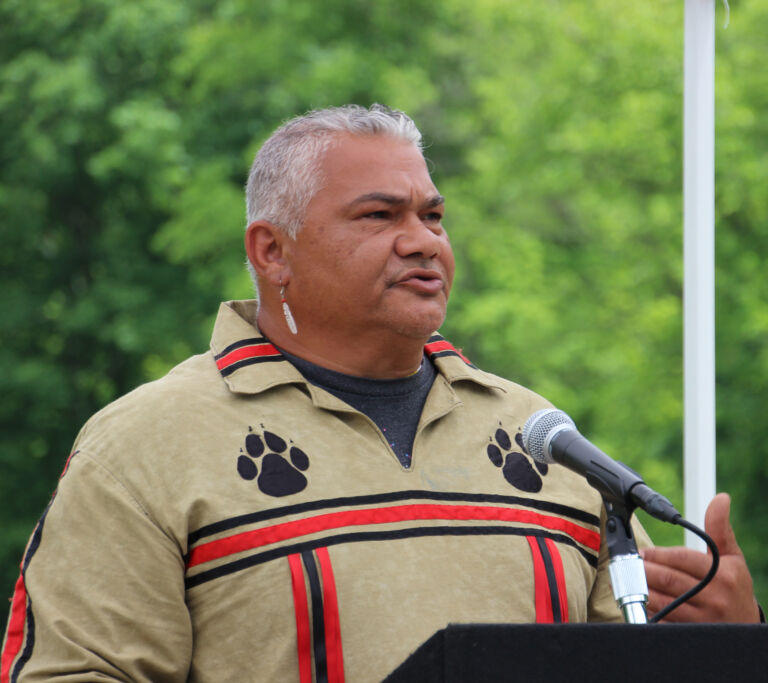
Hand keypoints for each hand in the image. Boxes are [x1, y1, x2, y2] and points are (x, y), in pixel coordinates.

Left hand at [641, 493, 760, 622]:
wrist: (745, 627)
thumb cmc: (735, 588)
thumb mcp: (733, 558)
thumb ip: (719, 528)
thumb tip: (721, 498)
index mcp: (723, 575)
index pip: (682, 559)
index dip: (658, 553)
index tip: (642, 551)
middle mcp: (713, 597)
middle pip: (667, 579)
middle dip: (643, 568)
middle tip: (630, 562)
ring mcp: (701, 618)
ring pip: (661, 600)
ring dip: (640, 587)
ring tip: (627, 578)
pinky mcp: (689, 633)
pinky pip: (662, 620)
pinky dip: (647, 610)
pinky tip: (639, 600)